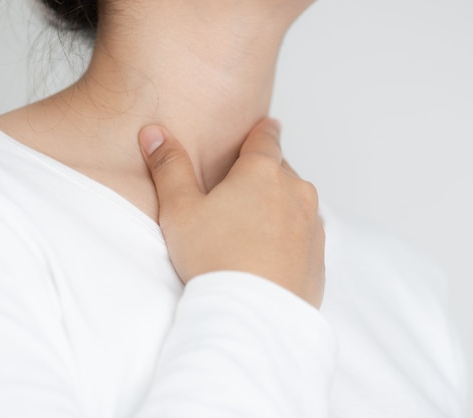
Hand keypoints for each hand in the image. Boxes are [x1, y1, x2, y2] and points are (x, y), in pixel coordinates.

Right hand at [138, 118, 324, 307]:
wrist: (253, 314)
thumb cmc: (214, 259)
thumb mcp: (180, 210)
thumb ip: (169, 167)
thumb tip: (153, 132)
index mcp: (263, 172)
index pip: (267, 137)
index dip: (263, 131)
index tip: (266, 126)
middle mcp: (296, 191)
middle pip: (282, 170)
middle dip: (265, 173)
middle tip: (242, 189)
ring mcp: (311, 223)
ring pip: (296, 201)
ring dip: (280, 204)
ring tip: (253, 224)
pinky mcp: (319, 254)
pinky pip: (305, 233)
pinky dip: (291, 234)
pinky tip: (269, 251)